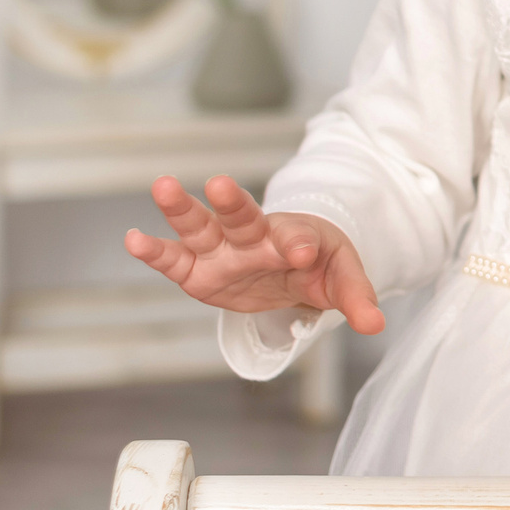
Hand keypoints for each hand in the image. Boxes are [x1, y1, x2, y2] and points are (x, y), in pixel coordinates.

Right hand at [125, 174, 385, 334]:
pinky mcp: (199, 272)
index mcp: (293, 236)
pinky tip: (133, 239)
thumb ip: (356, 298)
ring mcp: (222, 252)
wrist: (295, 261)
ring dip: (183, 209)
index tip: (306, 252)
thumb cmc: (318, 263)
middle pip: (242, 216)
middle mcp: (253, 239)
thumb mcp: (342, 278)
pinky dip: (154, 251)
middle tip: (223, 184)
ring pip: (201, 227)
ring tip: (164, 185)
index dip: (301, 244)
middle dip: (232, 202)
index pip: (297, 238)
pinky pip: (174, 261)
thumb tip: (376, 325)